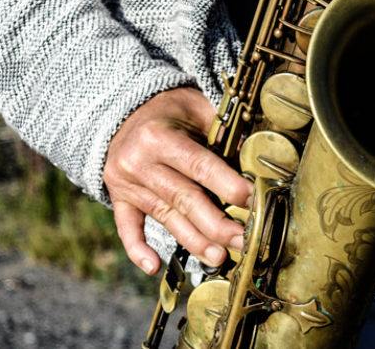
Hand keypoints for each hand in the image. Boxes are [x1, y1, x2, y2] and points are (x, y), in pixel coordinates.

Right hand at [104, 87, 251, 274]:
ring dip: (194, 241)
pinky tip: (153, 266)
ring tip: (219, 257)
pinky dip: (138, 249)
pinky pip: (127, 228)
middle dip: (217, 224)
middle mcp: (139, 162)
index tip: (253, 202)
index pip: (199, 167)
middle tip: (243, 240)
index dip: (228, 186)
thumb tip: (255, 157)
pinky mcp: (119, 198)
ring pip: (165, 217)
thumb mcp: (195, 106)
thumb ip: (221, 130)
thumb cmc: (169, 111)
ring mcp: (126, 184)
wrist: (121, 112)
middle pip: (184, 199)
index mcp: (159, 137)